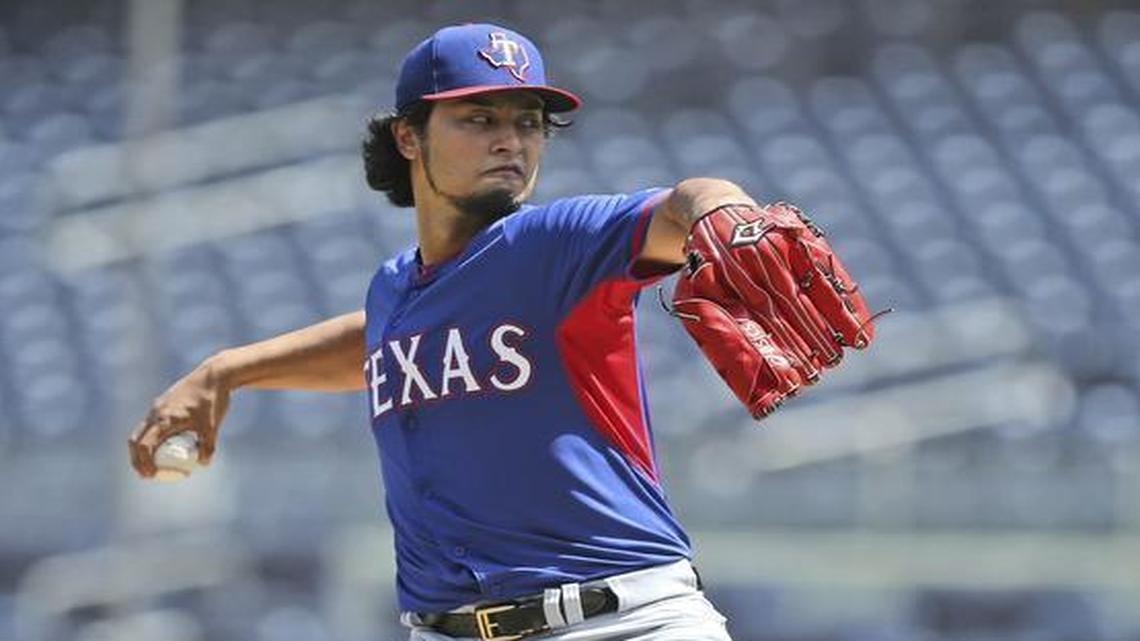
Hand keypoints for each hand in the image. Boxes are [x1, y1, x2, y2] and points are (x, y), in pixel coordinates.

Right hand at [128, 357, 230, 477]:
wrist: (215, 375)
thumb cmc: (213, 400)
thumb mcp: (212, 426)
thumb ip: (207, 446)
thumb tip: (202, 464)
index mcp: (164, 418)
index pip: (145, 445)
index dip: (144, 463)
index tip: (150, 475)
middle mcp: (156, 412)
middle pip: (136, 439)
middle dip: (137, 459)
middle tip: (145, 475)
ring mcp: (158, 407)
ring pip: (142, 431)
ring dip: (143, 448)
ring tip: (153, 465)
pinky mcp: (164, 403)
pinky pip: (152, 424)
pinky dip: (152, 437)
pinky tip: (165, 446)